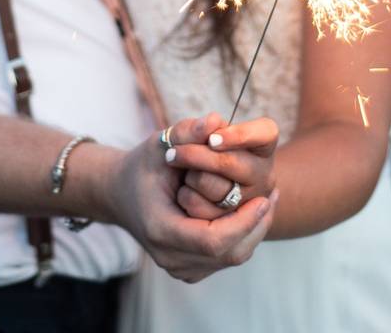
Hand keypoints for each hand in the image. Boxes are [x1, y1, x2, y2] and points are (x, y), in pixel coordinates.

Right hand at [103, 122, 278, 282]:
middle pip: (229, 253)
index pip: (214, 240)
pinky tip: (253, 212)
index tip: (265, 197)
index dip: (244, 221)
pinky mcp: (188, 270)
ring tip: (268, 202)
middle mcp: (169, 256)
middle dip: (256, 225)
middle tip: (273, 196)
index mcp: (161, 229)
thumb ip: (186, 132)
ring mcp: (179, 268)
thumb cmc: (141, 167)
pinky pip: (225, 258)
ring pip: (232, 258)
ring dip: (254, 230)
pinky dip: (243, 236)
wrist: (118, 195)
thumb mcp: (159, 144)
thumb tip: (216, 119)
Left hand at [166, 113, 278, 219]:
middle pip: (233, 164)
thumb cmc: (171, 158)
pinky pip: (209, 218)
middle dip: (196, 158)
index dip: (241, 135)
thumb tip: (213, 121)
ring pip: (220, 193)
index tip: (212, 140)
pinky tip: (185, 196)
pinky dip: (188, 203)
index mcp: (257, 144)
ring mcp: (253, 202)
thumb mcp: (171, 139)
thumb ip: (188, 130)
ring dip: (192, 183)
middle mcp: (262, 173)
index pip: (266, 133)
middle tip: (172, 155)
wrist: (159, 193)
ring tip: (186, 180)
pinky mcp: (238, 228)